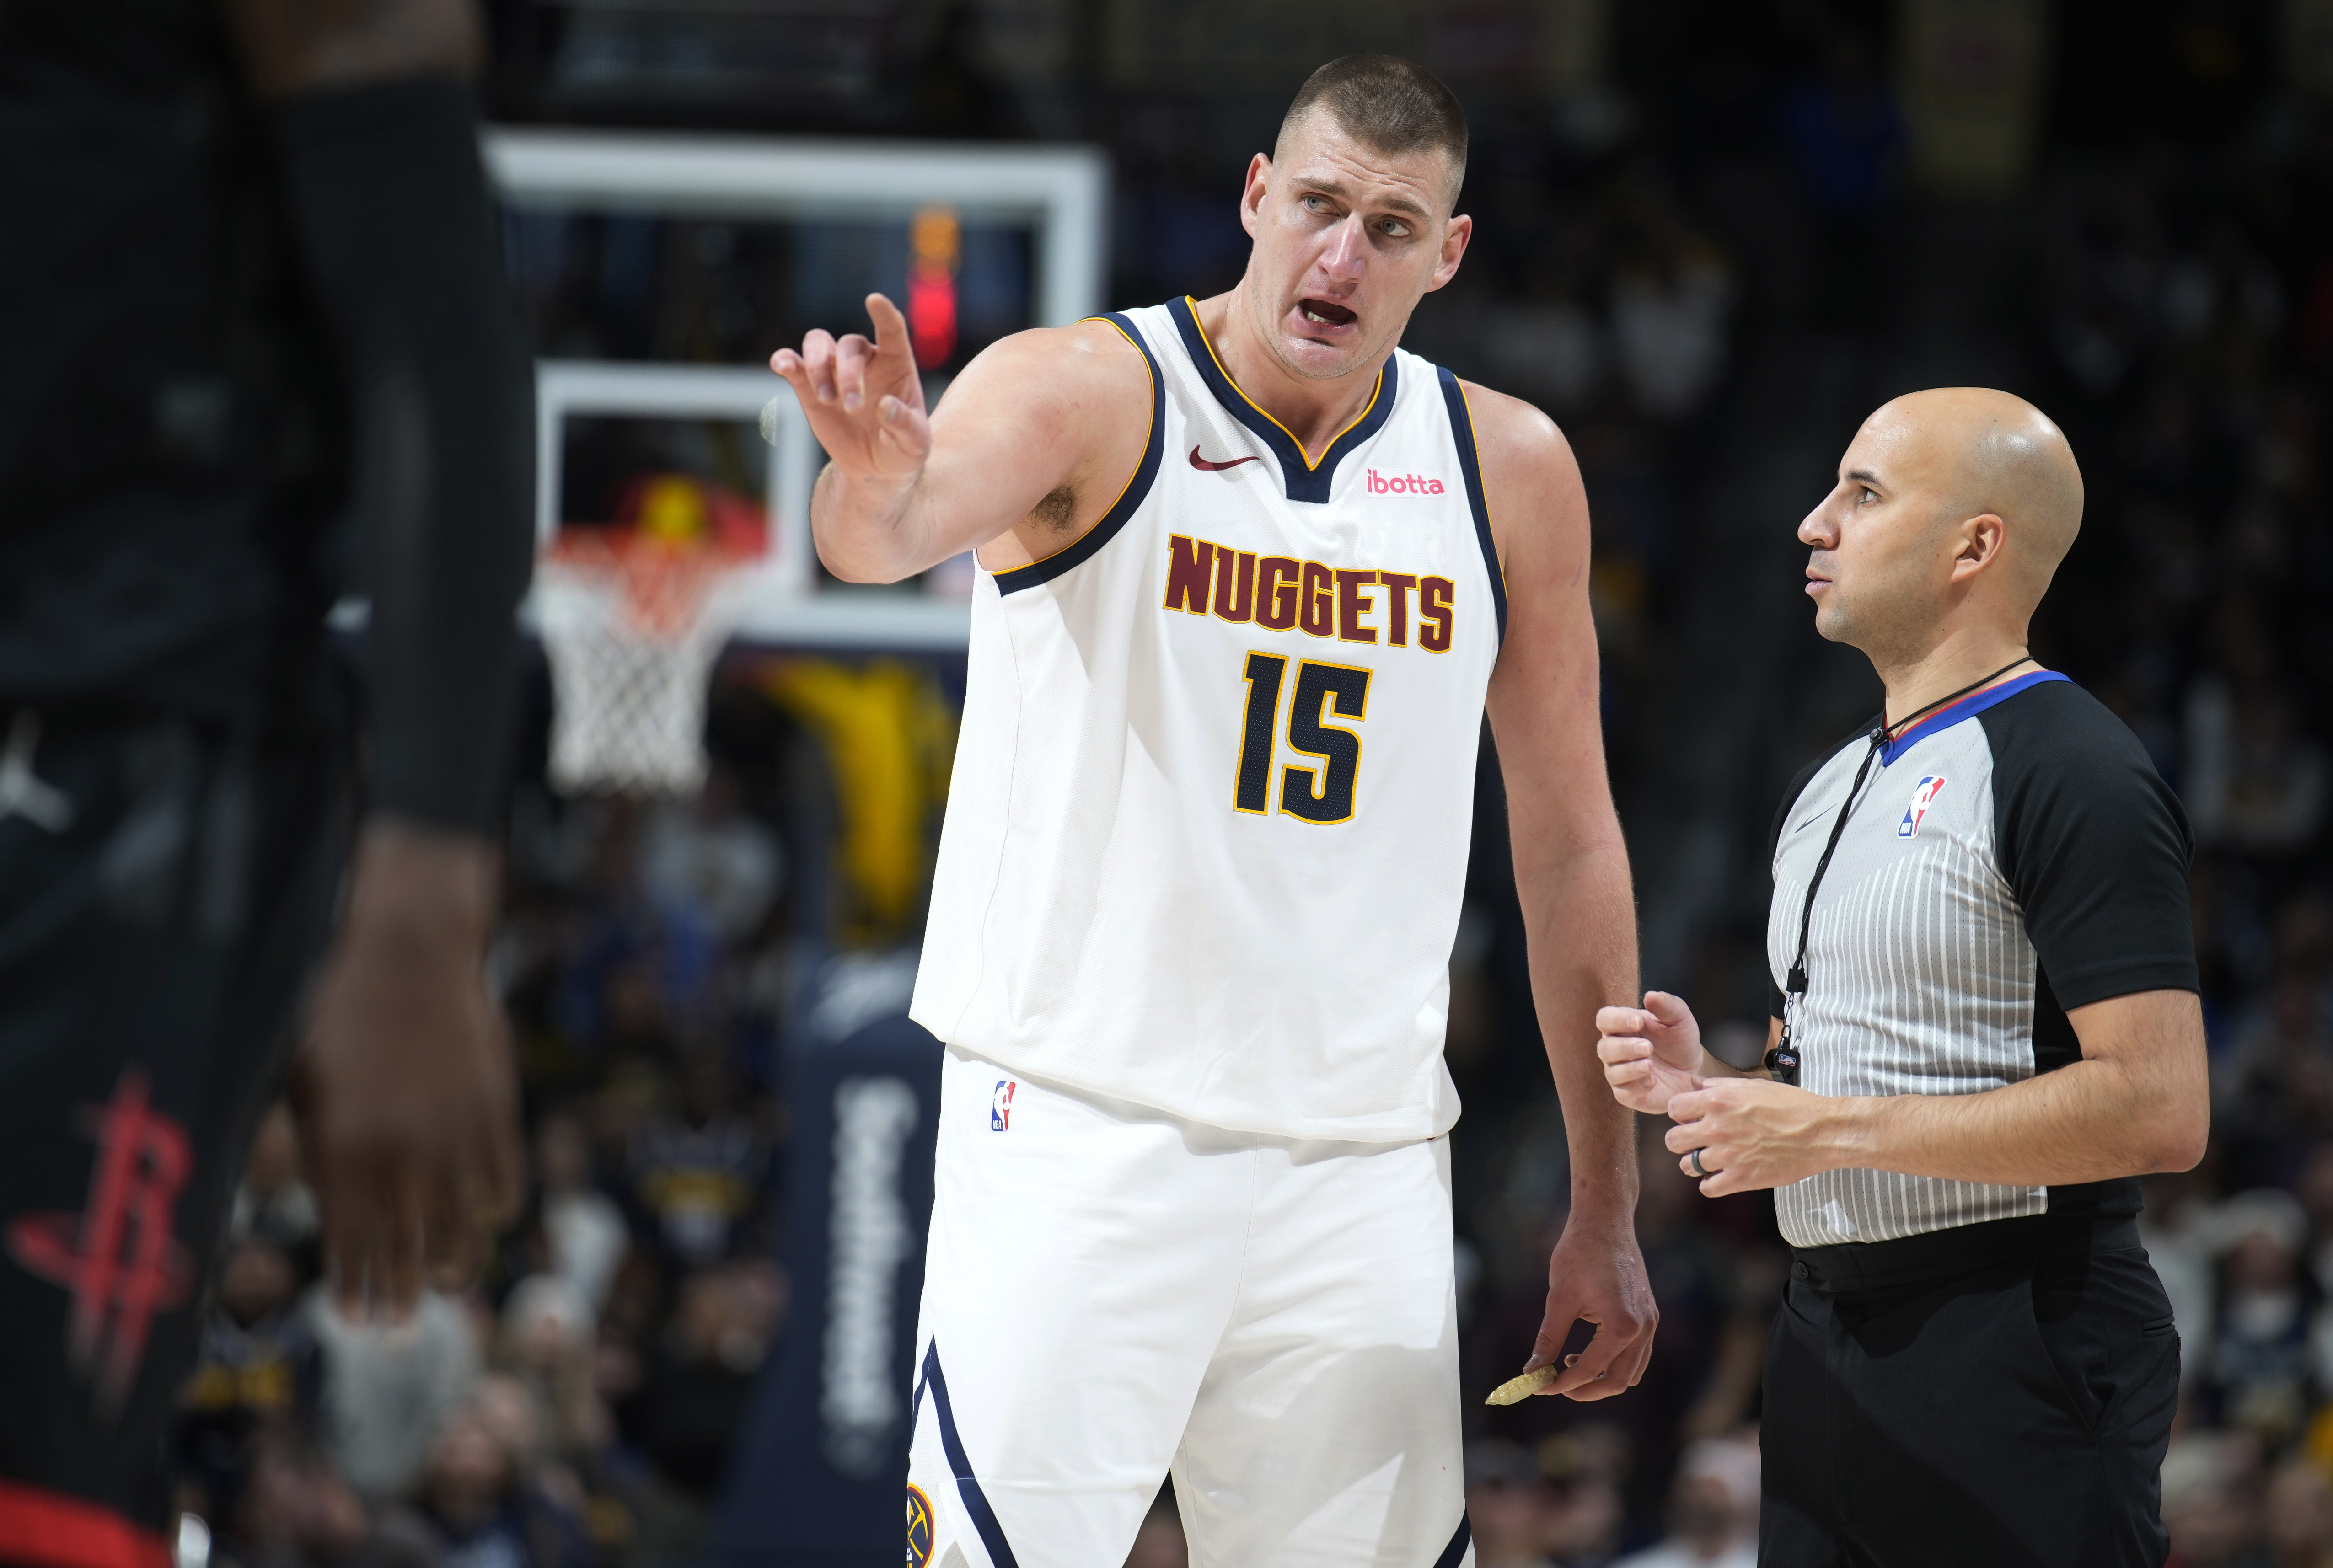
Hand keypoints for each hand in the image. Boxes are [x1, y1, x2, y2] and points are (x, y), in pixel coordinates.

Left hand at [292, 822, 521, 1313]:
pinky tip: (484, 1221)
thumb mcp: (288, 1081)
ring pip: (462, 1226)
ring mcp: (455, 1135)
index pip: (349, 1244)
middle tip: (399, 1328)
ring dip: (454, 1262)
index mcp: (340, 1151)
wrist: (404, 947)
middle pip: (407, 1248)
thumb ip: (285, 1148)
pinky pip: (502, 1180)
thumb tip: (279, 1205)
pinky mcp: (495, 1110)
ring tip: (447, 1283)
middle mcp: (401, 1154)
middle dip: (401, 1293)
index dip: (353, 1288)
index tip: (354, 1320)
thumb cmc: (328, 1007)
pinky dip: (494, 1207)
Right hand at [769, 293, 932, 483]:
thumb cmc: (902, 448)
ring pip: (819, 343)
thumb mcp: (914, 444)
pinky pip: (793, 363)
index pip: (891, 330)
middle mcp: (864, 359)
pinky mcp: (809, 387)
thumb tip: (885, 406)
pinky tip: (781, 366)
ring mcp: (834, 370)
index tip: (874, 300)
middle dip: (849, 375)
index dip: (883, 314)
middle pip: (849, 345)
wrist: (875, 468)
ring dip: (818, 366)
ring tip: (827, 400)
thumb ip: (905, 425)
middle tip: (855, 407)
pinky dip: (784, 360)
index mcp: (896, 364)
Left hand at [1517, 1218, 1657, 1400]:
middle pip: (1619, 1381)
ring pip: (1631, 1372)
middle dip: (1585, 1389)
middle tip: (1556, 1383)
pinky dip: (1614, 1362)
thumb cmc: (1579, 1254)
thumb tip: (1531, 1372)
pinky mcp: (1649, 1314)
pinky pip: (1636, 1354)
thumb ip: (1548, 1340)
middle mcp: (1643, 1328)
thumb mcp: (1559, 1299)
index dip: (1562, 1383)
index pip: (1591, 1370)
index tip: (1538, 1386)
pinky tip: (1588, 1350)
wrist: (1605, 1221)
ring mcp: (1650, 1322)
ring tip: (1570, 1362)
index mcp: (1622, 1326)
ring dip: (1602, 1377)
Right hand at [1596, 990, 1707, 1113]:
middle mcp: (1616, 1050)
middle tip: (1648, 1047)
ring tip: (1651, 1065)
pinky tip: (1653, 1081)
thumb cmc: (1680, 1041)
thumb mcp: (1680, 1019)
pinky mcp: (1628, 1094)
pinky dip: (1637, 1086)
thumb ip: (1667, 1005)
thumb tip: (1650, 996)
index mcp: (1623, 1026)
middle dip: (1625, 1048)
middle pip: (1604, 1048)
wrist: (1694, 1071)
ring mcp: (1620, 1073)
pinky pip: (1623, 1092)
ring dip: (1630, 1068)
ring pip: (1612, 1072)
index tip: (1638, 1022)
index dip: (1616, 1020)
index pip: (1605, 1019)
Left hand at [1664, 1078, 1840, 1196]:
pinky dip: (1711, 1183)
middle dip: (1682, 1139)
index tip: (1691, 1116)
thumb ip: (1717, 1085)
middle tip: (1696, 1139)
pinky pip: (1707, 1187)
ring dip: (1696, 1162)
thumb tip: (1693, 1083)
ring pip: (1687, 1165)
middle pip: (1672, 1140)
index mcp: (1718, 1101)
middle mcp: (1717, 1128)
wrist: (1821, 1132)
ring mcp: (1728, 1155)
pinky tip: (1722, 1175)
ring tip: (1711, 1158)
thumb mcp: (1751, 1085)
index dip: (1681, 1113)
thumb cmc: (1791, 1105)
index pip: (1673, 1109)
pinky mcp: (1741, 1178)